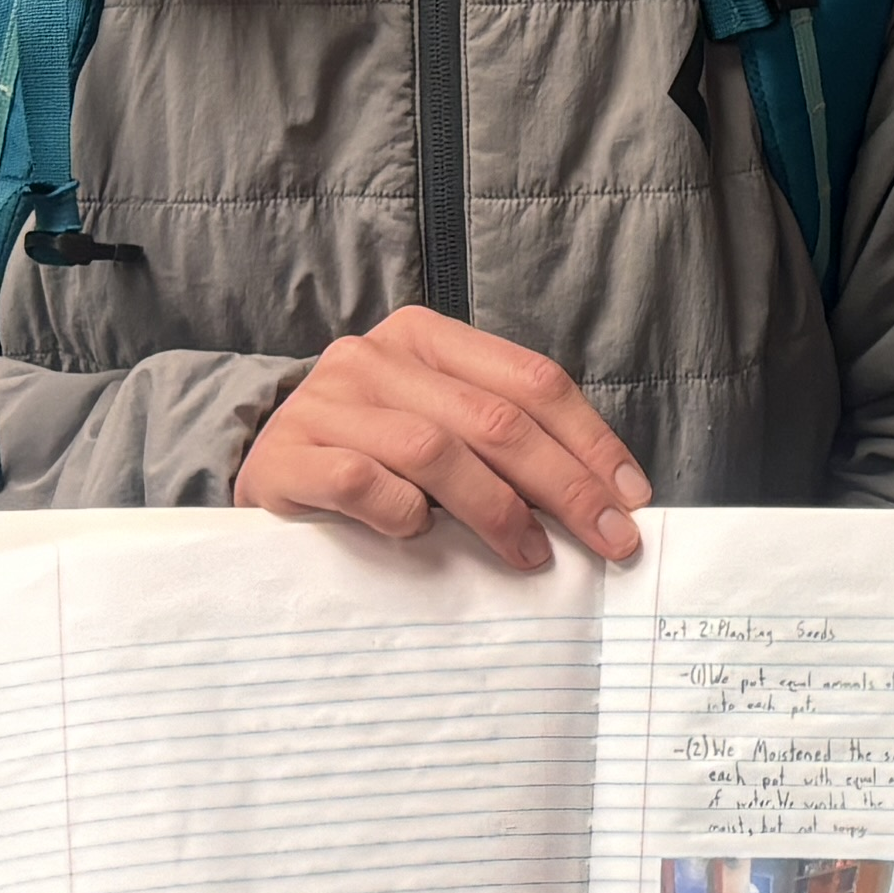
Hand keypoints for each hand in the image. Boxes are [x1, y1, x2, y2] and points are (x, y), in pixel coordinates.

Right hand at [235, 306, 646, 572]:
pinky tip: (421, 536)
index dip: (591, 440)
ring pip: (436, 450)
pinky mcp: (287, 455)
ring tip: (530, 553)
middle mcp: (376, 357)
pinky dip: (405, 514)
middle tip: (609, 539)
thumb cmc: (369, 455)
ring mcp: (327, 402)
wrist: (262, 472)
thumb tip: (600, 499)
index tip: (632, 497)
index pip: (531, 382)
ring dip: (497, 509)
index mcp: (428, 339)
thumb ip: (502, 442)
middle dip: (565, 485)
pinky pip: (364, 482)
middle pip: (496, 419)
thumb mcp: (438, 427)